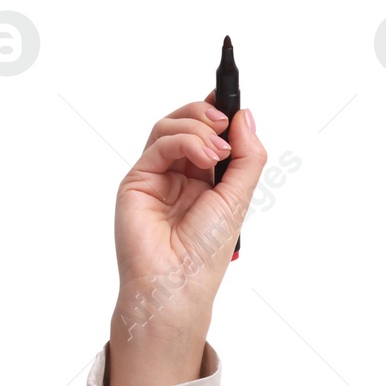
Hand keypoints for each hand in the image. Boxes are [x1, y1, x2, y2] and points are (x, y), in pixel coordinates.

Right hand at [108, 91, 266, 385]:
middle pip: (188, 123)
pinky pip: (157, 145)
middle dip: (208, 115)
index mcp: (207, 181)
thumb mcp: (238, 199)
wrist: (177, 283)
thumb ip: (247, 158)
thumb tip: (246, 116)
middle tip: (225, 123)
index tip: (233, 101)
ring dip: (197, 128)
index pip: (211, 134)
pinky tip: (204, 155)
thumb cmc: (205, 253)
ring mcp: (158, 175)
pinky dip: (182, 141)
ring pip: (170, 128)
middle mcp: (182, 175)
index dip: (221, 113)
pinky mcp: (138, 179)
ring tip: (216, 150)